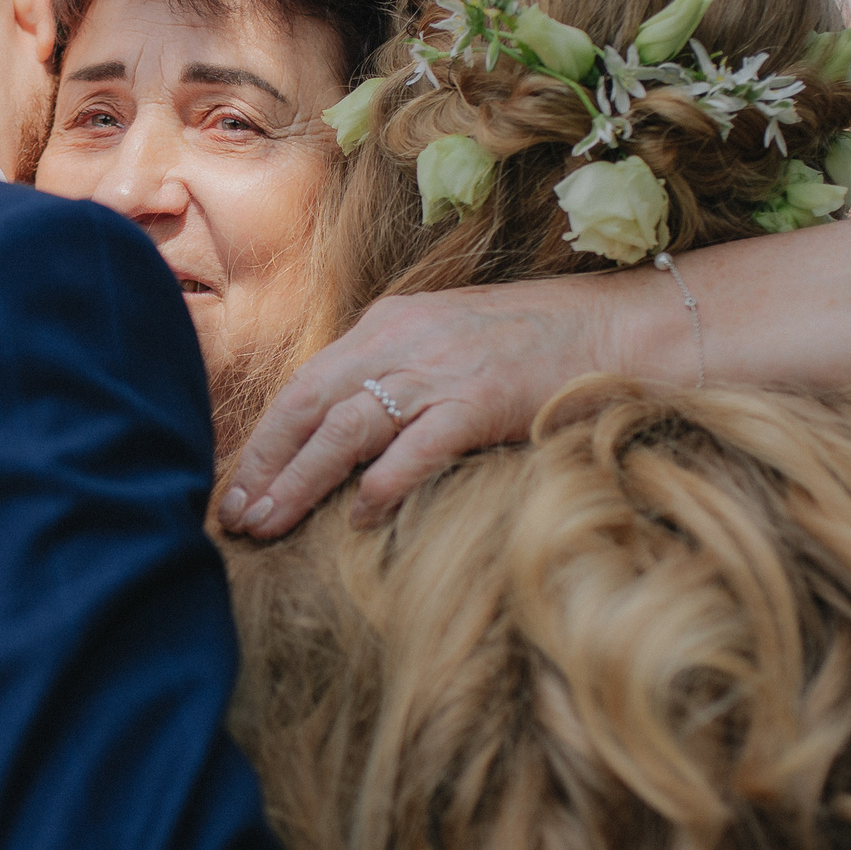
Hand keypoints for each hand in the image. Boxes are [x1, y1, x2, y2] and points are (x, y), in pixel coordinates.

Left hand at [219, 276, 615, 537]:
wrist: (617, 326)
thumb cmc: (535, 342)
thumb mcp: (446, 338)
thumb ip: (396, 370)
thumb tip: (343, 424)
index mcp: (389, 324)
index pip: (305, 384)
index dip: (265, 439)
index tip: (236, 485)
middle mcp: (403, 341)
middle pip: (309, 405)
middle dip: (265, 464)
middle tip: (233, 518)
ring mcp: (441, 370)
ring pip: (345, 428)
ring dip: (299, 481)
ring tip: (268, 525)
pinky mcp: (481, 401)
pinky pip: (416, 447)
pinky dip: (382, 483)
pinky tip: (357, 518)